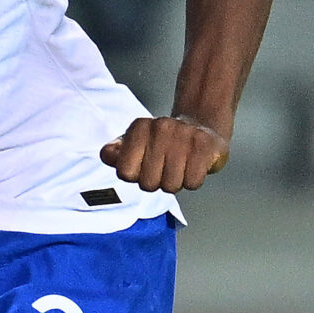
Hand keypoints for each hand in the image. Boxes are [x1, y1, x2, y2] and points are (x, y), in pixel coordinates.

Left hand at [100, 114, 229, 190]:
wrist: (202, 126)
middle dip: (156, 182)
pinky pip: (192, 183)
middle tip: (165, 167)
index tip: (144, 166)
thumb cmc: (162, 142)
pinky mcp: (205, 145)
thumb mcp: (133, 144)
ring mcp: (184, 134)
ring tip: (180, 166)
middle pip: (148, 184)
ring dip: (176, 182)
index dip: (135, 176)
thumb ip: (114, 153)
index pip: (125, 173)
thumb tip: (108, 154)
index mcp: (139, 127)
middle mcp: (161, 127)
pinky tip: (193, 165)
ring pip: (171, 186)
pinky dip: (193, 180)